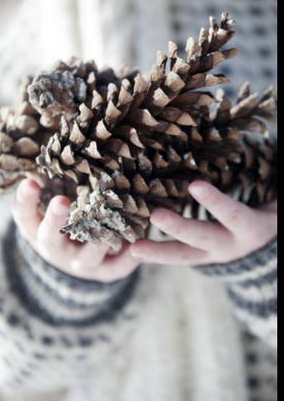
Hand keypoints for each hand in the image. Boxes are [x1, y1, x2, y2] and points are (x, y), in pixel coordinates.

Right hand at [12, 178, 140, 281]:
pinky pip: (114, 269)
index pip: (23, 215)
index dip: (25, 200)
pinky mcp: (102, 273)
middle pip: (50, 238)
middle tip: (61, 201)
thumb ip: (50, 183)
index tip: (29, 181)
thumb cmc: (62, 221)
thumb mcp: (49, 206)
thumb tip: (55, 148)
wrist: (75, 259)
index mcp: (36, 230)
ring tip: (107, 227)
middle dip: (55, 220)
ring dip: (96, 244)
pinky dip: (126, 260)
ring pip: (85, 258)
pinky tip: (135, 246)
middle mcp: (54, 249)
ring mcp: (78, 263)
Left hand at [131, 180, 276, 265]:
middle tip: (156, 216)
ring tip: (135, 248)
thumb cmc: (265, 206)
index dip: (215, 201)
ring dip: (158, 251)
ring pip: (184, 255)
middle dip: (179, 227)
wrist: (269, 241)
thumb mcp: (269, 199)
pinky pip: (176, 258)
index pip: (233, 213)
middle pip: (203, 236)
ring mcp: (213, 255)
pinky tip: (130, 250)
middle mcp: (231, 245)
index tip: (194, 186)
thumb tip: (255, 142)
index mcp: (250, 227)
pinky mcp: (198, 259)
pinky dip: (153, 255)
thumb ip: (260, 180)